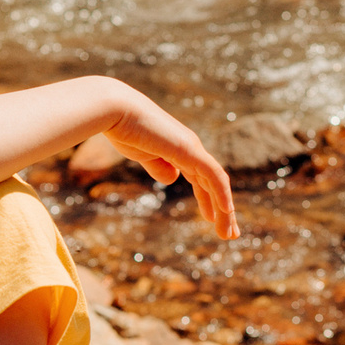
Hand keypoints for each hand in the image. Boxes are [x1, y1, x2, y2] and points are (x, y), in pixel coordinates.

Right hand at [104, 93, 238, 241]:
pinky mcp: (188, 150)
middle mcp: (191, 148)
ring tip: (229, 234)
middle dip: (223, 210)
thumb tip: (173, 179)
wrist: (115, 110)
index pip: (202, 179)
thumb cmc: (123, 130)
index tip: (211, 219)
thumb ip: (158, 166)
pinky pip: (213, 175)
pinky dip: (222, 194)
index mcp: (181, 149)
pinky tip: (227, 212)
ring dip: (225, 210)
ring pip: (217, 183)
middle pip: (214, 183)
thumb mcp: (143, 155)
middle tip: (230, 233)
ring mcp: (192, 148)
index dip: (209, 200)